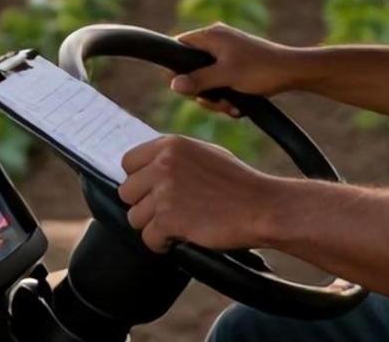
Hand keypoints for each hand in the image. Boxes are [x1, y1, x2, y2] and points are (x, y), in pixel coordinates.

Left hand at [118, 135, 280, 252]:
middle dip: (145, 205)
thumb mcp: (205, 154)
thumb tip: (146, 168)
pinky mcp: (168, 219)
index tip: (155, 191)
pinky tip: (182, 237)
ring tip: (180, 224)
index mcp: (171, 144)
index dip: (140, 180)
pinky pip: (148, 238)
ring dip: (154, 226)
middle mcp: (163, 164)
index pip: (128, 162)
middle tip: (170, 211)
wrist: (261, 207)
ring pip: (134, 217)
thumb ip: (173, 157)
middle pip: (127, 192)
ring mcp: (164, 192)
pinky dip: (163, 244)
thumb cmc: (238, 183)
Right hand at [172, 23, 301, 115]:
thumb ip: (198, 80)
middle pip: (191, 70)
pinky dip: (228, 97)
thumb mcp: (226, 76)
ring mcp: (228, 55)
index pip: (179, 46)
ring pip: (207, 82)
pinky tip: (238, 106)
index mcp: (211, 35)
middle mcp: (218, 42)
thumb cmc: (261, 69)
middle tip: (216, 99)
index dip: (176, 68)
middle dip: (202, 91)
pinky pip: (222, 84)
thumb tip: (172, 84)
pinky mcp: (237, 68)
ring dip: (217, 99)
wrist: (293, 72)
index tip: (183, 87)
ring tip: (231, 106)